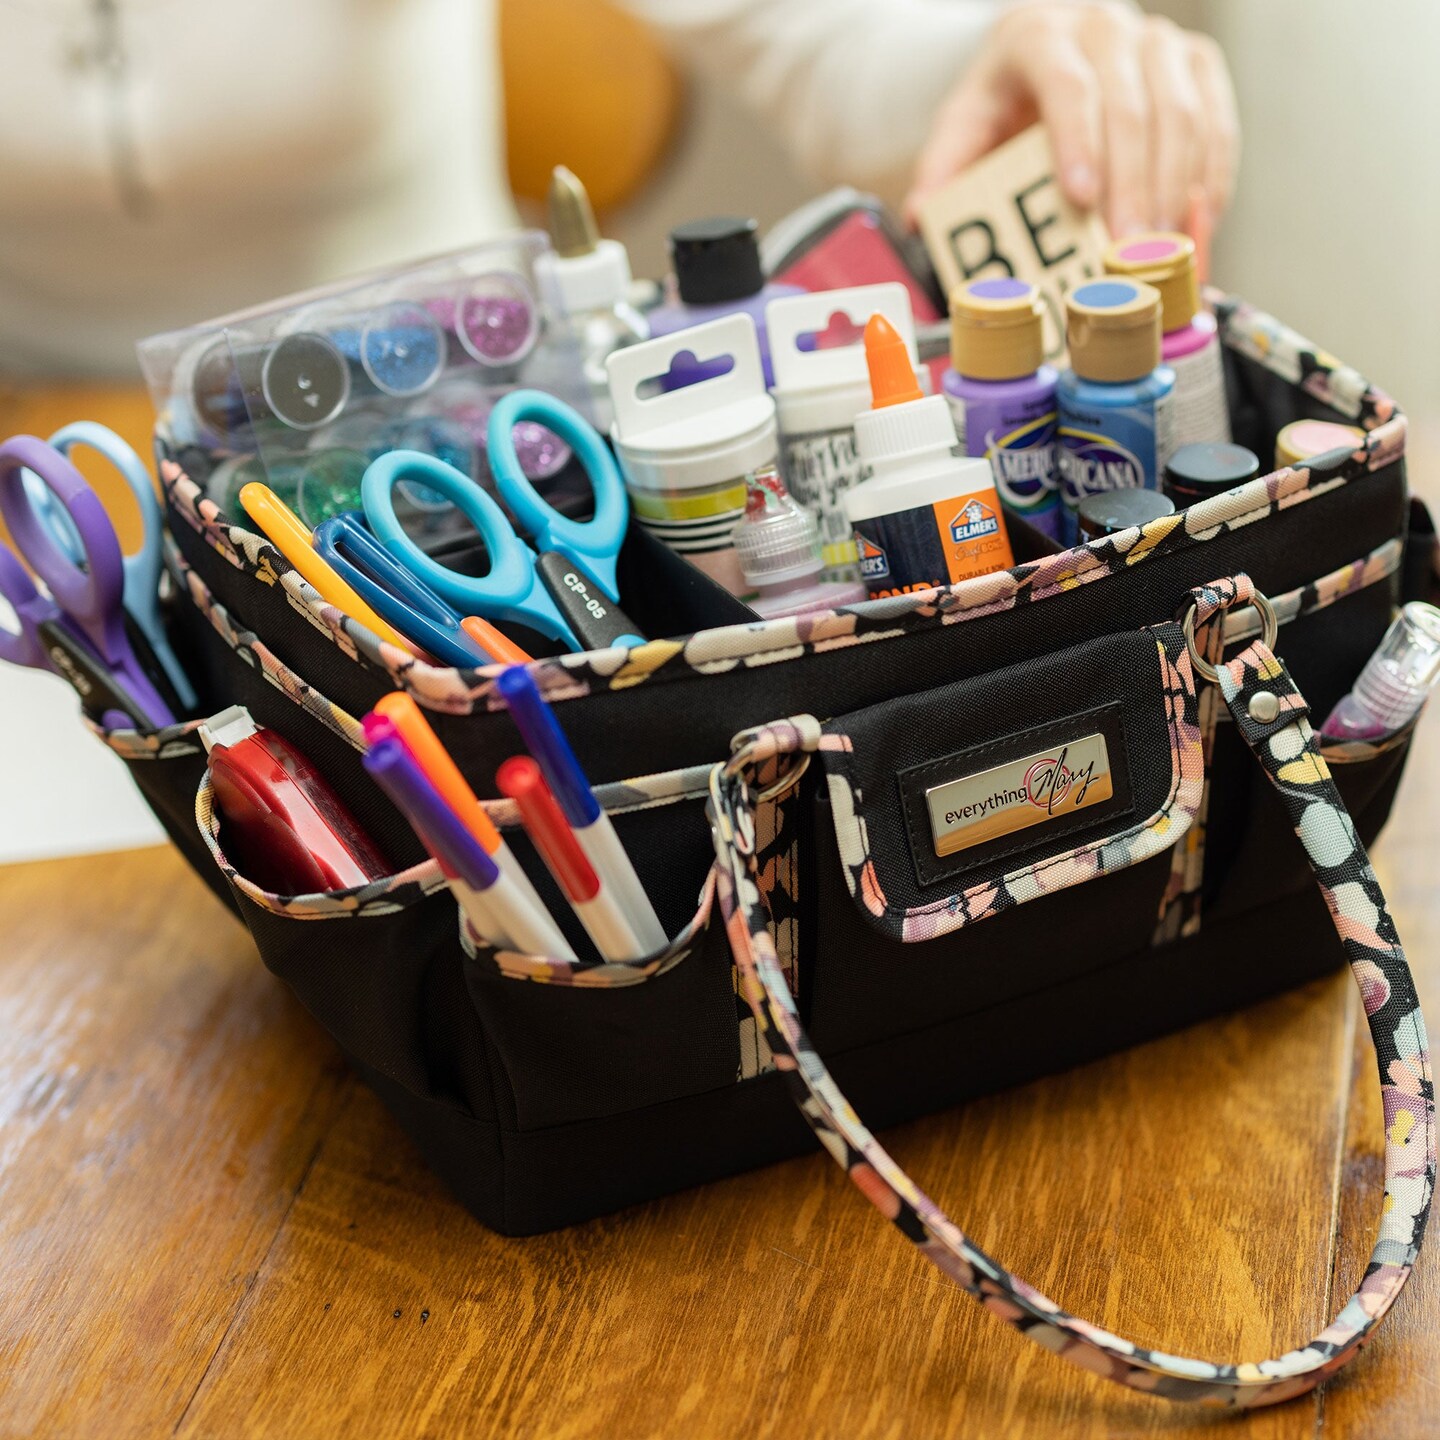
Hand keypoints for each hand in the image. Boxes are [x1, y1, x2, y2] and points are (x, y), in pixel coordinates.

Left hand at [904, 1, 1239, 236]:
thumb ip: (943, 170)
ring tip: (1158, 253)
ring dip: (1173, 191)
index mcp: (1038, 35)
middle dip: (1131, 186)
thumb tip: (921, 217)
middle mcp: (1104, 26)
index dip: (1079, 142)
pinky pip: (1216, 122)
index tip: (1081, 198)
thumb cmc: (1002, 103)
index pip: (1068, 86)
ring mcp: (1156, 41)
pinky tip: (1194, 227)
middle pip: (1132, 107)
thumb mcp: (962, 129)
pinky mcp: (1196, 64)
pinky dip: (1208, 179)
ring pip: (1182, 115)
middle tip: (1125, 250)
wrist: (1042, 56)